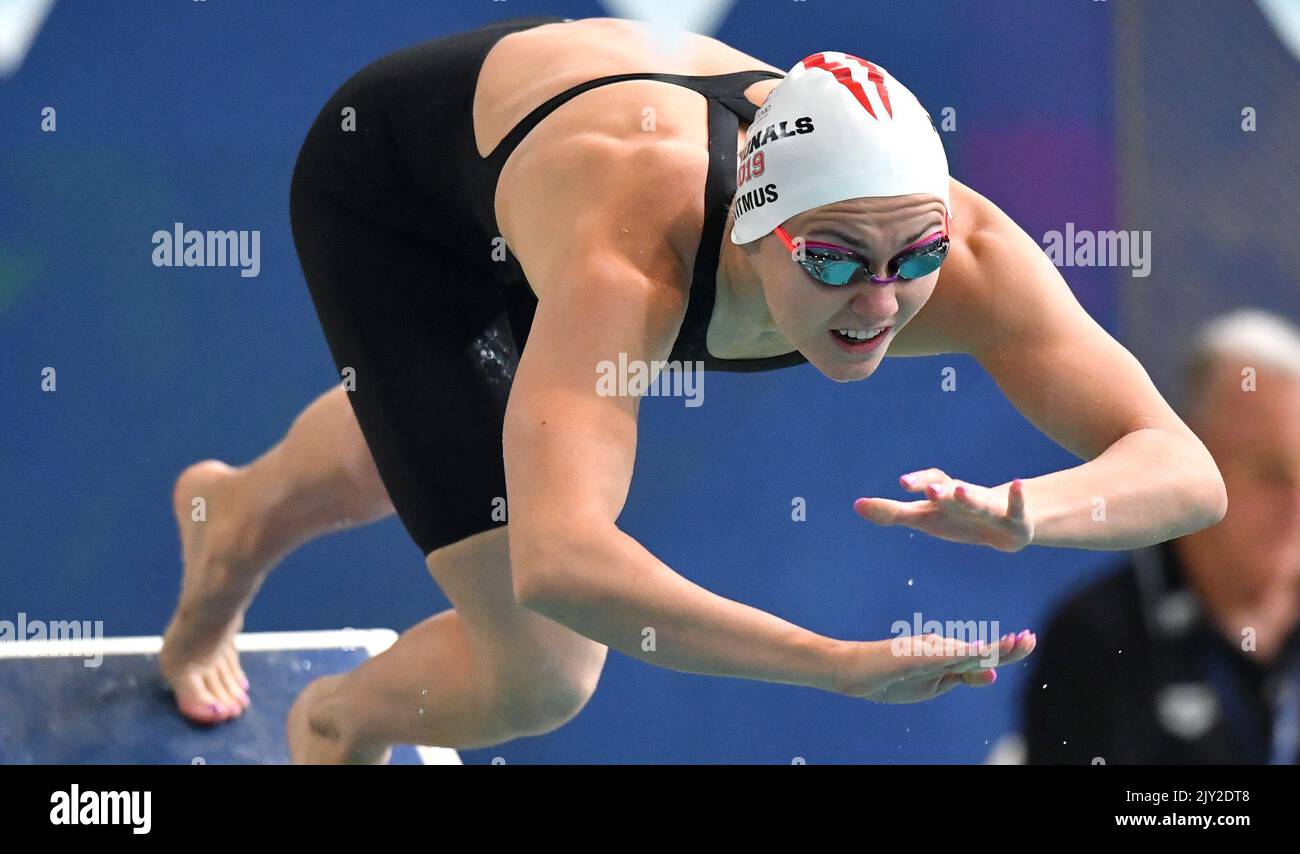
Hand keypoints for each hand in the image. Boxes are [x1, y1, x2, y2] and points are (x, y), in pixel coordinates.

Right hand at [834, 631, 1037, 702]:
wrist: (855, 671)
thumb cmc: (892, 677)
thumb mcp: (934, 684)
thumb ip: (962, 677)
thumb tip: (993, 675)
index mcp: (947, 657)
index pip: (983, 655)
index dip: (1007, 649)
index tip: (1028, 639)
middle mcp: (942, 649)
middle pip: (981, 651)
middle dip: (1009, 647)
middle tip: (1030, 638)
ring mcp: (928, 652)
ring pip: (967, 654)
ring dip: (994, 650)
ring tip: (1017, 643)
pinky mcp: (915, 657)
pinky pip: (944, 657)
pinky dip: (964, 655)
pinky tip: (981, 652)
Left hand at [854, 469, 1033, 551]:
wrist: (1004, 527)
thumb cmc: (957, 519)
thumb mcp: (924, 518)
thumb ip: (891, 512)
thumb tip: (856, 505)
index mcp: (944, 494)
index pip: (930, 482)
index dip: (918, 481)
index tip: (902, 484)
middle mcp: (966, 494)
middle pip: (952, 490)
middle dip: (939, 490)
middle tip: (928, 491)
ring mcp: (990, 506)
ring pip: (978, 500)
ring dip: (968, 496)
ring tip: (959, 490)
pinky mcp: (1013, 519)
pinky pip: (1015, 507)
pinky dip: (1016, 496)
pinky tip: (1017, 484)